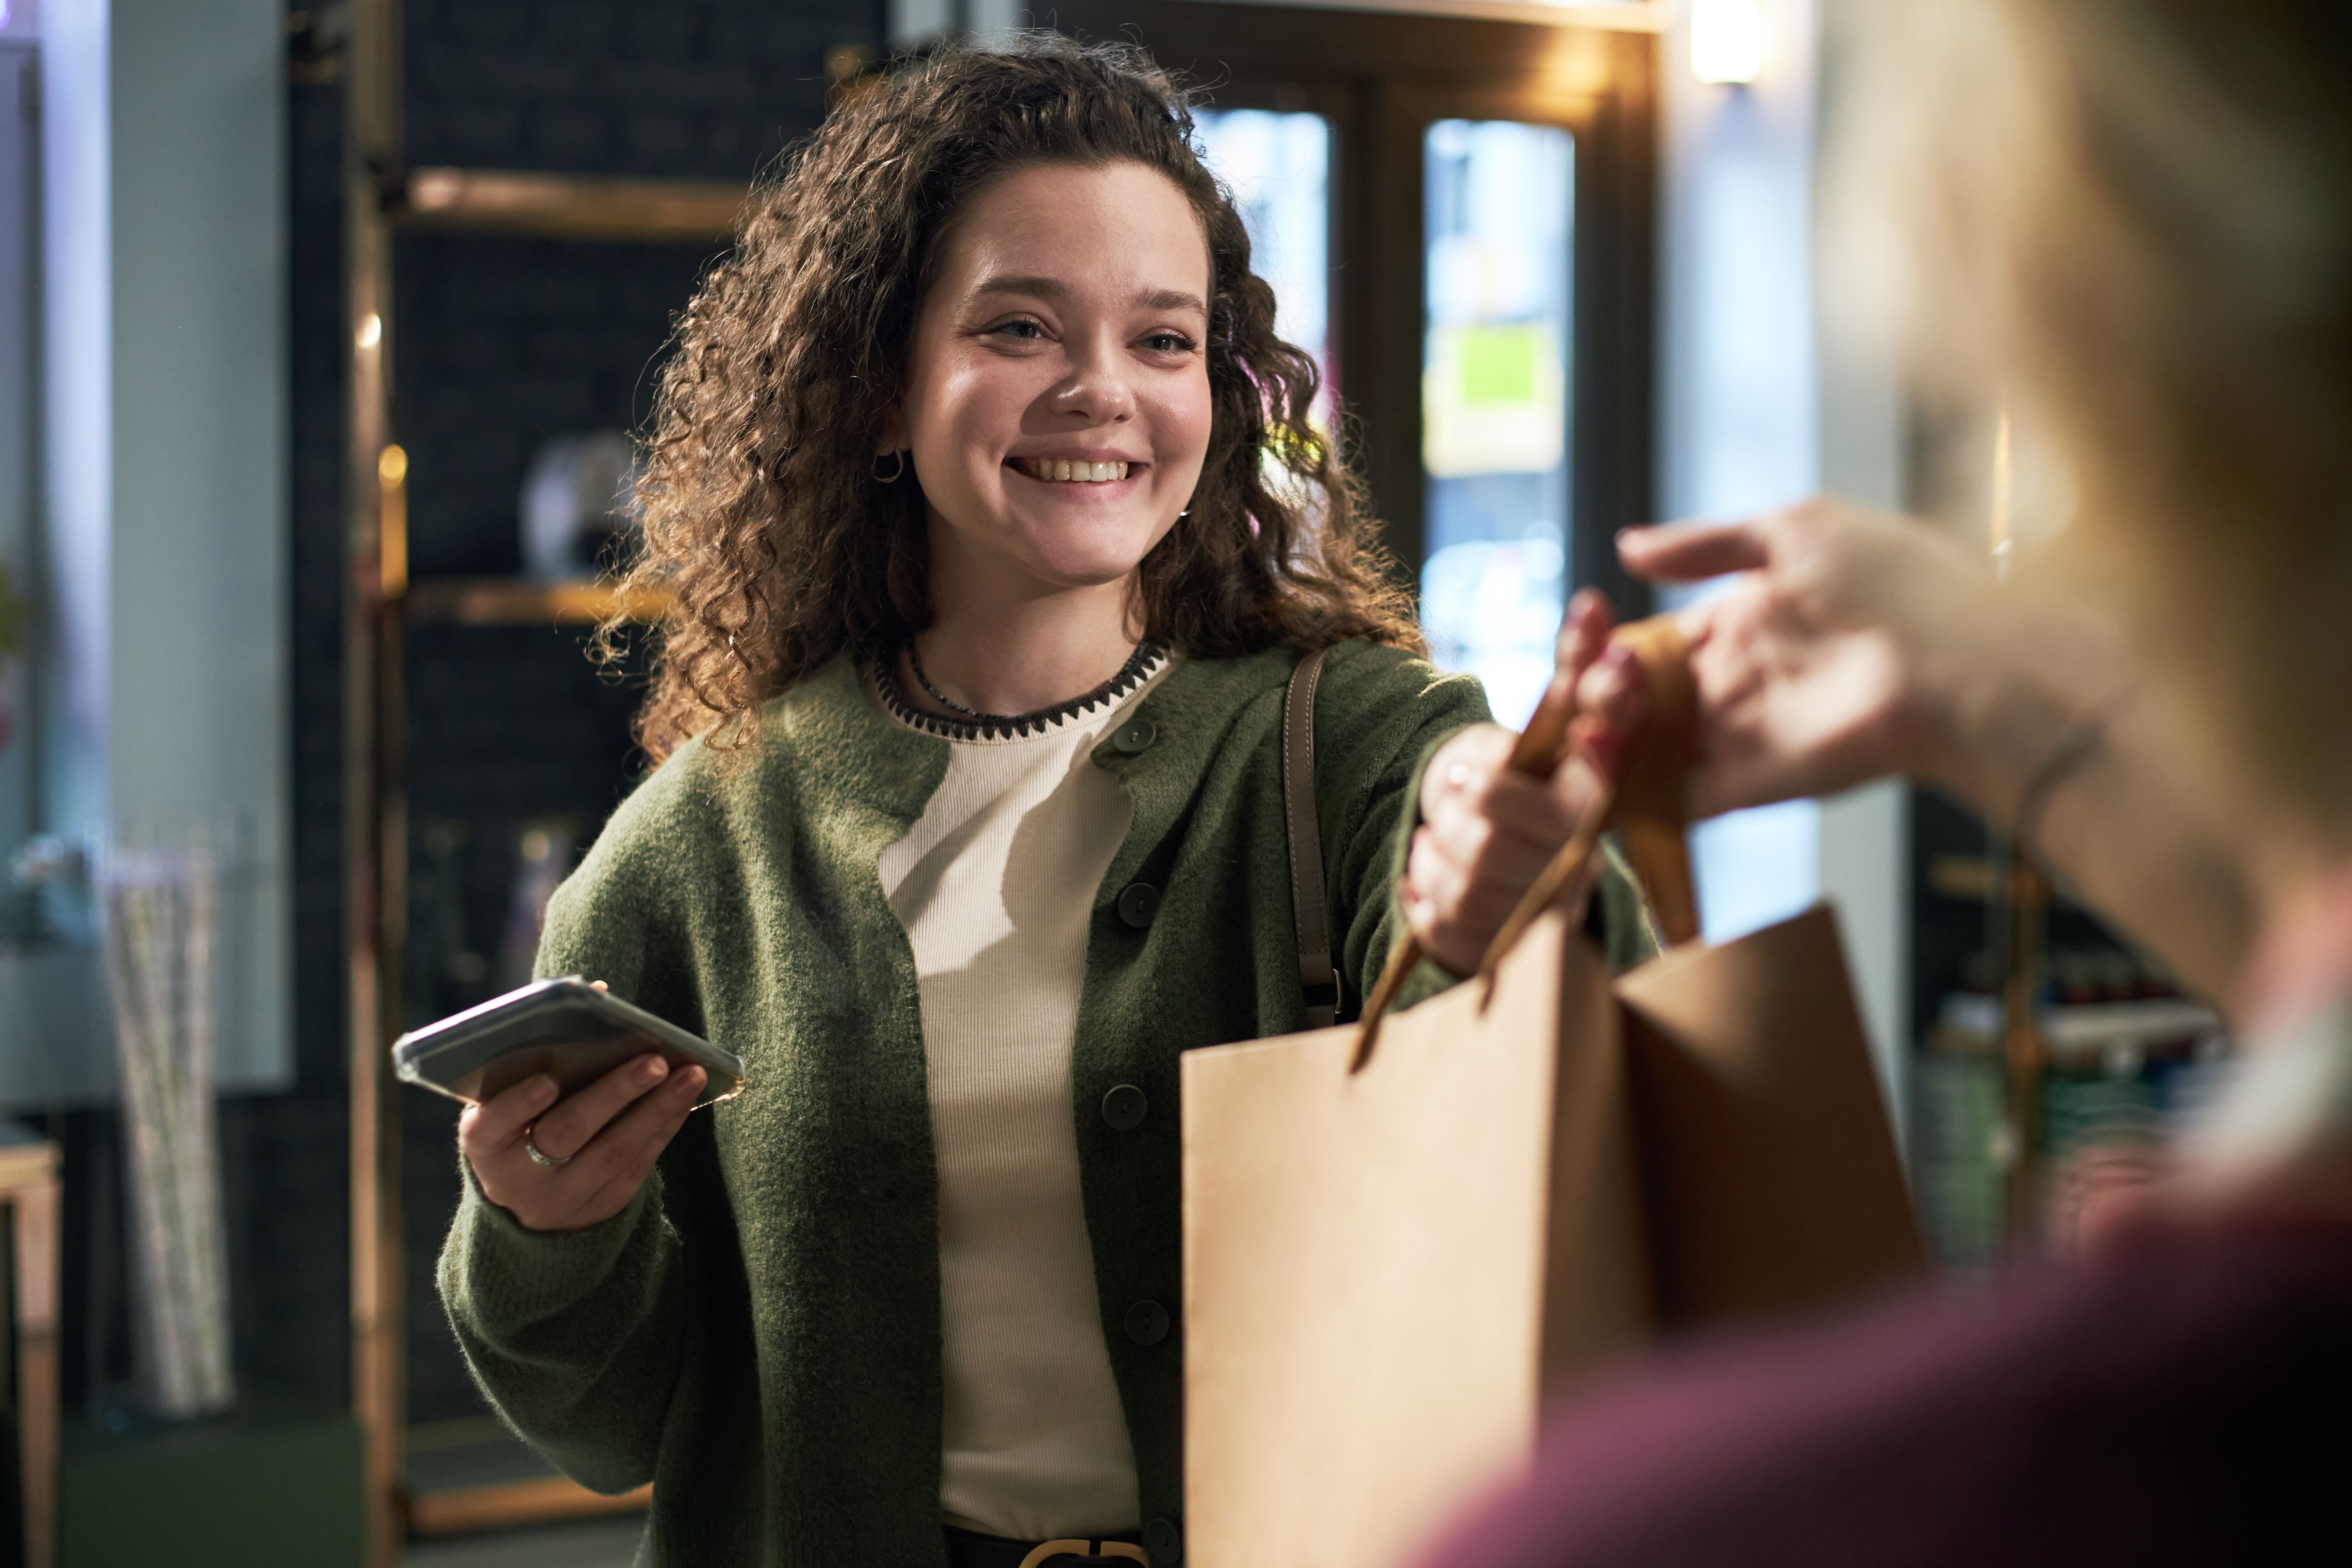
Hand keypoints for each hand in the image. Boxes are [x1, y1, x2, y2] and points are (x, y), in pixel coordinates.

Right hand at [460, 1045, 705, 1232]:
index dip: (517, 1103)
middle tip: (653, 1062)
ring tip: (690, 1073)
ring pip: (611, 1154)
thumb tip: (597, 993)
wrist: (525, 1204)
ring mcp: (561, 1197)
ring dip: (655, 1110)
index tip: (547, 1079)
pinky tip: (684, 1097)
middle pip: (565, 1133)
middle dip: (612, 1095)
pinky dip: (663, 1127)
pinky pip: (637, 1166)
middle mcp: (518, 1176)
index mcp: (485, 1142)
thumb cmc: (518, 1123)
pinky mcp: (600, 1206)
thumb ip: (539, 1050)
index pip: (493, 1123)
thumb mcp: (508, 1097)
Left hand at [1403, 591, 1640, 976]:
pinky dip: (1422, 896)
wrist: (1503, 853)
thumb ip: (1575, 672)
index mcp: (1592, 816)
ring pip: (1461, 887)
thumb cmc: (1526, 782)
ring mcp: (1535, 920)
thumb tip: (1591, 607)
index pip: (1571, 802)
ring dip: (1435, 854)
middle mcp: (1574, 873)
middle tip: (1454, 795)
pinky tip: (1431, 879)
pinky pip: (1439, 926)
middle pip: (1493, 848)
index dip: (1511, 792)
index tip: (1472, 773)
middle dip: (1458, 815)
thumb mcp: (1547, 727)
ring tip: (1443, 837)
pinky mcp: (1493, 951)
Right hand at [1614, 498, 2086, 816]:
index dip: (1615, 638)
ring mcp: (1745, 737)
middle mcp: (1743, 681)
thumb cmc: (1896, 580)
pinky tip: (1587, 776)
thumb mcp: (1796, 529)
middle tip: (1583, 674)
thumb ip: (1706, 544)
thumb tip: (1627, 548)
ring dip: (1608, 734)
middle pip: (1648, 695)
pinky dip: (1630, 795)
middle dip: (1603, 685)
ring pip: (1653, 746)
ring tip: (1578, 716)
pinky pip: (1678, 799)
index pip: (1663, 638)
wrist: (1962, 660)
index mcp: (1752, 618)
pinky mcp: (1752, 786)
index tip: (1583, 630)